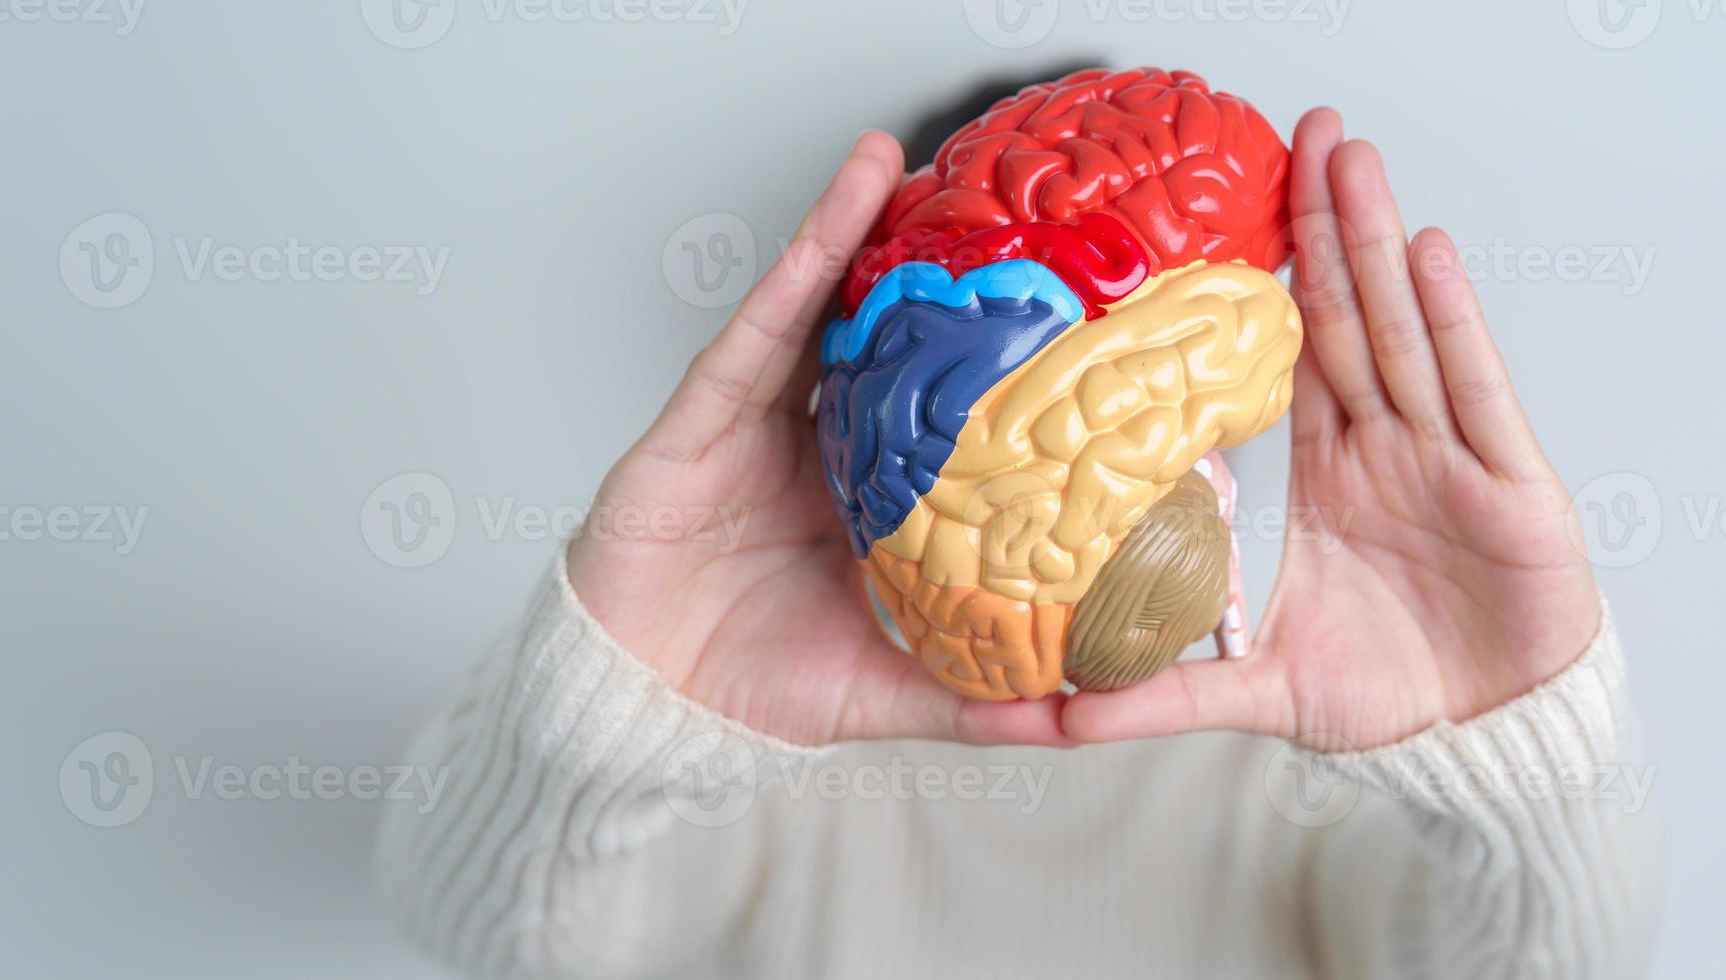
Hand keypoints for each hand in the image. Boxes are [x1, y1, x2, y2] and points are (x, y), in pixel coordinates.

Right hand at [566, 132, 1070, 748]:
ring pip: (811, 308)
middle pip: (870, 334)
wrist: (643, 710)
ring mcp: (752, 419)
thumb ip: (980, 695)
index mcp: (861, 493)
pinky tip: (839, 211)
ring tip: (896, 159)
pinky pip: (757, 329)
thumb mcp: (892, 686)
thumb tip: (1082, 715)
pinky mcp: (700, 413)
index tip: (1042, 301)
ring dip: (851, 229)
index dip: (972, 348)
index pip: (927, 401)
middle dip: (914, 267)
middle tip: (977, 200)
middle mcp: (810, 442)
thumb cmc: (747, 689)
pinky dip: (797, 265)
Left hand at [1063, 110, 1603, 749]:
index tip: (1215, 214)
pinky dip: (1453, 321)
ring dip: (1374, 243)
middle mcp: (1377, 449)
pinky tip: (1429, 253)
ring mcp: (1442, 456)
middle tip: (1296, 133)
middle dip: (1321, 226)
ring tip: (1347, 159)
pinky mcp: (1506, 481)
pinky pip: (1473, 388)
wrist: (1487, 740)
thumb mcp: (1259, 690)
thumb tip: (1054, 714)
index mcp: (1315, 479)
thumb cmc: (1385, 696)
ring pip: (1400, 331)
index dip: (1254, 288)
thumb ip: (1164, 691)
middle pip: (1344, 319)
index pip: (1278, 362)